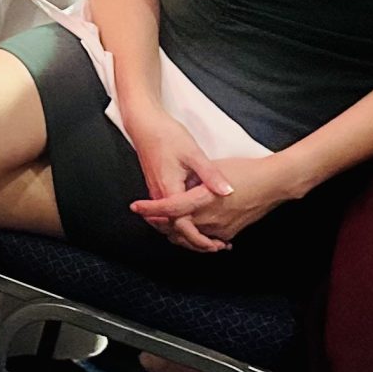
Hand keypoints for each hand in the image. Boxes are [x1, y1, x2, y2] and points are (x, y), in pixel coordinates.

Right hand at [123, 110, 232, 253]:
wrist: (144, 125)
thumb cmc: (167, 136)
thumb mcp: (193, 153)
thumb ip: (210, 174)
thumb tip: (228, 191)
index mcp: (169, 190)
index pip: (182, 225)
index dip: (198, 239)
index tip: (215, 246)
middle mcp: (160, 196)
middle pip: (175, 230)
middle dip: (196, 242)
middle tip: (219, 247)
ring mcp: (157, 193)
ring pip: (172, 224)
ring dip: (189, 233)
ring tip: (212, 238)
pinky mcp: (159, 188)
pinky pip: (170, 214)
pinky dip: (184, 222)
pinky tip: (199, 219)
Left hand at [133, 151, 305, 247]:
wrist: (276, 183)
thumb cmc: (246, 170)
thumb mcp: (215, 166)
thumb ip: (192, 179)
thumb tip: (175, 186)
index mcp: (202, 200)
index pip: (169, 209)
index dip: (150, 209)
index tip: (135, 207)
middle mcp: (210, 218)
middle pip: (175, 228)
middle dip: (159, 224)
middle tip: (147, 215)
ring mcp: (221, 229)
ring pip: (190, 237)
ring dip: (175, 231)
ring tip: (164, 222)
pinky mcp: (230, 233)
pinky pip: (206, 239)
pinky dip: (194, 236)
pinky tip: (190, 229)